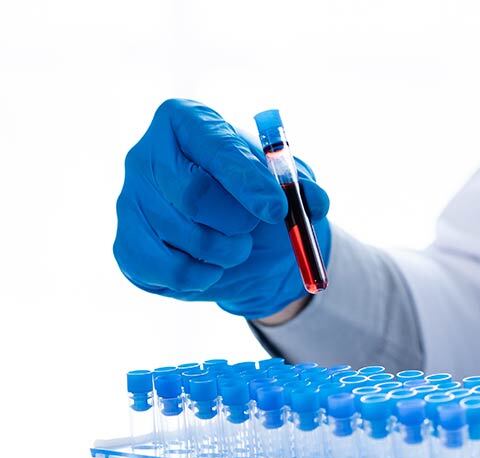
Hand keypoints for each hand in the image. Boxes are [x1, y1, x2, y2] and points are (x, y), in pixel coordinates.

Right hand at [114, 98, 331, 318]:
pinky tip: (212, 265)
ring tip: (237, 245)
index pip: (212, 146)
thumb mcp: (286, 184)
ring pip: (186, 236)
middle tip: (253, 229)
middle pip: (193, 194)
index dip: (247, 180)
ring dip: (229, 251)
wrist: (235, 239)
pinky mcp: (125, 244)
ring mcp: (129, 200)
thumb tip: (314, 200)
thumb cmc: (256, 196)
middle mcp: (146, 154)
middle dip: (237, 221)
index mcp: (186, 120)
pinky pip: (170, 270)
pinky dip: (205, 276)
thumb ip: (303, 188)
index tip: (276, 209)